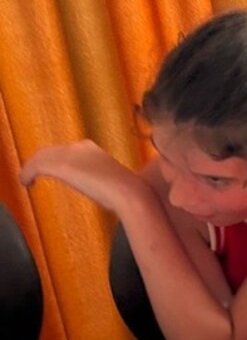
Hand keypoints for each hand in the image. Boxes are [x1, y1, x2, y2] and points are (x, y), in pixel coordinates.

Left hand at [20, 140, 145, 214]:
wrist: (128, 191)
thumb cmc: (127, 192)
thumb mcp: (112, 181)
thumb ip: (101, 180)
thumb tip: (104, 192)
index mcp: (92, 149)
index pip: (66, 150)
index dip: (56, 160)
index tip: (54, 170)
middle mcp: (79, 147)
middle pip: (51, 151)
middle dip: (41, 162)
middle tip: (34, 174)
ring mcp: (70, 154)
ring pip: (41, 156)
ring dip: (31, 167)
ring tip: (27, 180)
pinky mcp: (60, 165)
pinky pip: (35, 166)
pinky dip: (27, 173)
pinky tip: (26, 183)